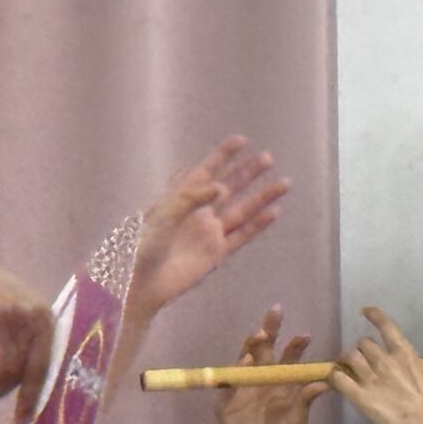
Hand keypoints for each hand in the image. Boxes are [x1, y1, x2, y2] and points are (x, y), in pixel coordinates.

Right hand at [0, 259, 55, 422]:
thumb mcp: (24, 316)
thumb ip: (34, 346)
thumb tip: (40, 396)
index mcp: (45, 320)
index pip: (43, 367)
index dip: (32, 398)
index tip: (22, 421)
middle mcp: (27, 316)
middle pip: (17, 372)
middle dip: (1, 394)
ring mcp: (1, 316)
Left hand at [131, 136, 289, 315]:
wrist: (138, 283)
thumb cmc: (141, 246)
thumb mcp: (162, 215)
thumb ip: (191, 198)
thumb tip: (221, 187)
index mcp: (181, 198)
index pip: (206, 170)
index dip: (222, 155)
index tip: (241, 140)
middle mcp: (198, 212)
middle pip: (229, 187)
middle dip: (247, 172)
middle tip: (268, 157)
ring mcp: (208, 233)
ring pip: (242, 210)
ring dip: (262, 197)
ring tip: (284, 182)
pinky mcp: (215, 254)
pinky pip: (241, 236)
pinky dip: (258, 225)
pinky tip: (274, 212)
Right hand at [213, 306, 322, 423]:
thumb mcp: (299, 419)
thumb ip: (306, 399)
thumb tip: (324, 379)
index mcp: (279, 384)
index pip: (285, 357)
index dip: (294, 345)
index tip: (305, 335)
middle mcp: (260, 383)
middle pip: (263, 352)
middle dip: (268, 332)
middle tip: (276, 314)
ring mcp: (241, 392)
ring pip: (244, 364)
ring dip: (251, 348)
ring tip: (259, 335)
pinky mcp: (225, 405)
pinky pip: (227, 386)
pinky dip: (235, 373)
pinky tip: (245, 361)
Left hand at [331, 307, 422, 423]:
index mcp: (404, 353)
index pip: (387, 327)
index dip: (375, 316)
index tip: (366, 310)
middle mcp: (384, 360)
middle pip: (362, 344)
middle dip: (358, 351)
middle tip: (356, 360)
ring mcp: (370, 377)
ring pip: (348, 358)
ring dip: (344, 362)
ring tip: (344, 369)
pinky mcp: (359, 395)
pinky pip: (339, 379)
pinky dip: (335, 377)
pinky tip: (336, 381)